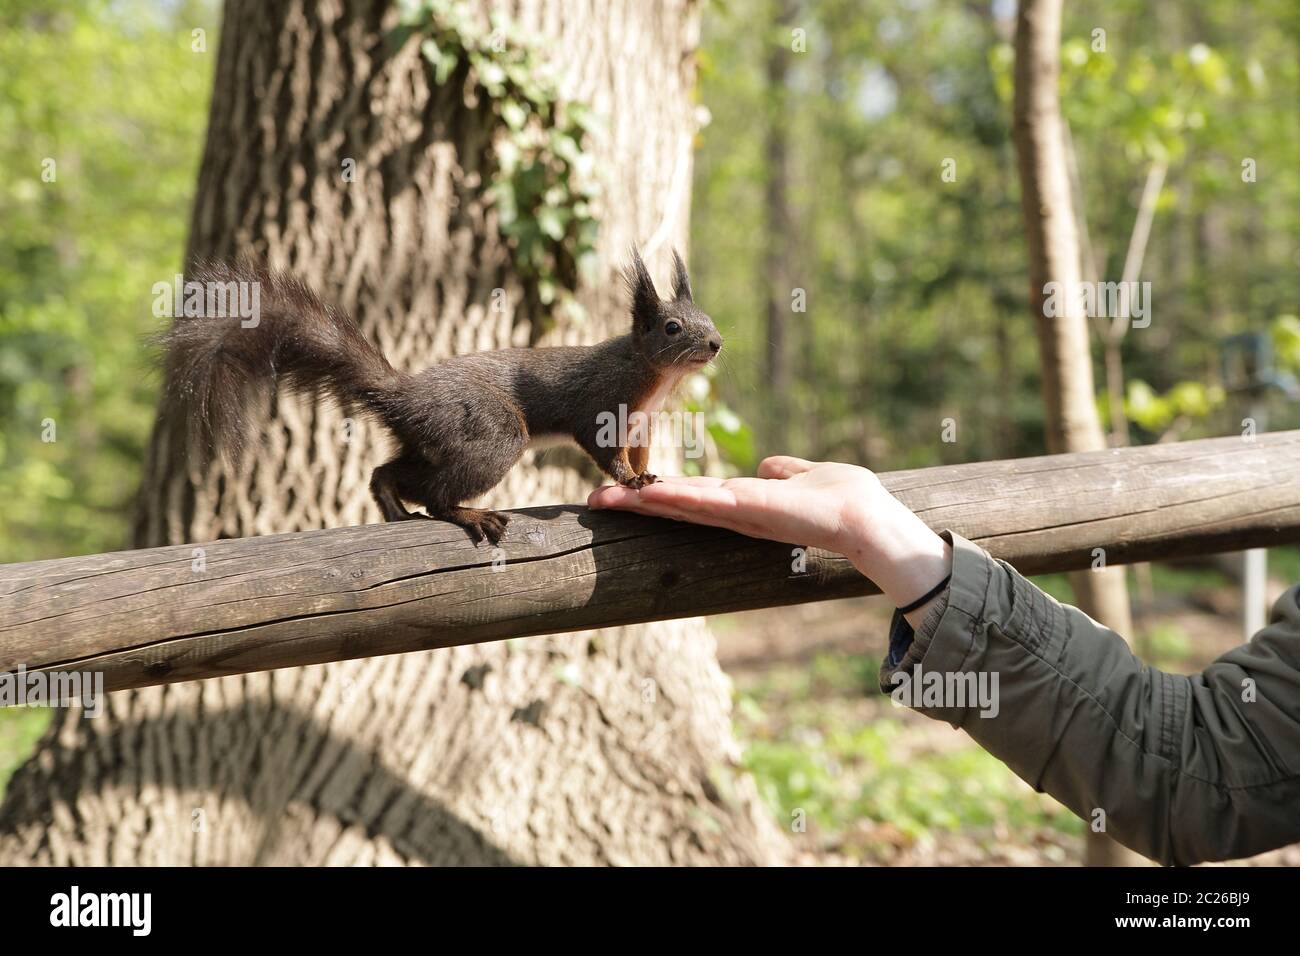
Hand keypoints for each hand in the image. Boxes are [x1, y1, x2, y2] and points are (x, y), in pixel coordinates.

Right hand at [587, 455, 952, 625]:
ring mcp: (740, 515)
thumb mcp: (808, 476)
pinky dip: (678, 498)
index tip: (622, 491)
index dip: (657, 495)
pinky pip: (708, 502)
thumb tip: (771, 465)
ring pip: (682, 505)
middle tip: (591, 500)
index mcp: (743, 503)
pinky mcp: (753, 511)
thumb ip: (787, 471)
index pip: (691, 497)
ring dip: (643, 503)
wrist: (870, 520)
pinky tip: (650, 494)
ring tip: (604, 498)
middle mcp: (734, 513)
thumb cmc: (846, 500)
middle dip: (634, 503)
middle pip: (675, 505)